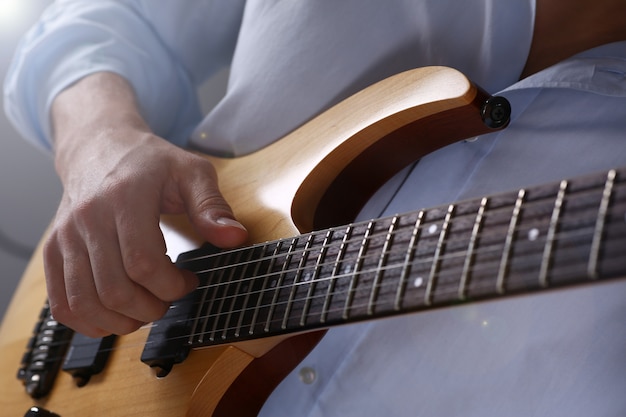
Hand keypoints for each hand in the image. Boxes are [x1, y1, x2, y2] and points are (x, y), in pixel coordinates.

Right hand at [45, 73, 247, 336]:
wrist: (99, 148)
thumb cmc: (150, 162)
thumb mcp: (192, 171)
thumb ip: (212, 206)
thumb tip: (235, 237)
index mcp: (125, 198)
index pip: (143, 264)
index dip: (172, 286)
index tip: (189, 280)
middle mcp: (87, 219)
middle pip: (115, 290)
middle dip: (151, 308)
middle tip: (169, 299)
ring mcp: (65, 237)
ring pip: (85, 303)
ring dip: (121, 322)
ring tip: (145, 310)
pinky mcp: (53, 251)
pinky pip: (62, 304)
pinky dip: (89, 322)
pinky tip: (115, 316)